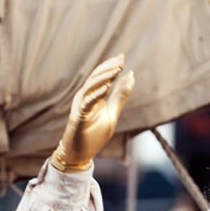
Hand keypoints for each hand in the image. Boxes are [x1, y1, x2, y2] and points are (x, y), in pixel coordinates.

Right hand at [54, 55, 135, 170]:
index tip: (122, 56)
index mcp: (92, 96)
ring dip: (103, 78)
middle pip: (96, 78)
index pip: (102, 77)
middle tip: (121, 61)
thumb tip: (131, 75)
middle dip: (108, 69)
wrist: (81, 154)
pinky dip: (95, 95)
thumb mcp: (112, 113)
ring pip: (90, 87)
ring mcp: (80, 107)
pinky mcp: (78, 117)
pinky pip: (86, 103)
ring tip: (116, 70)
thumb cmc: (94, 134)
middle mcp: (84, 98)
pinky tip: (106, 87)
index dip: (111, 66)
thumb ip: (120, 96)